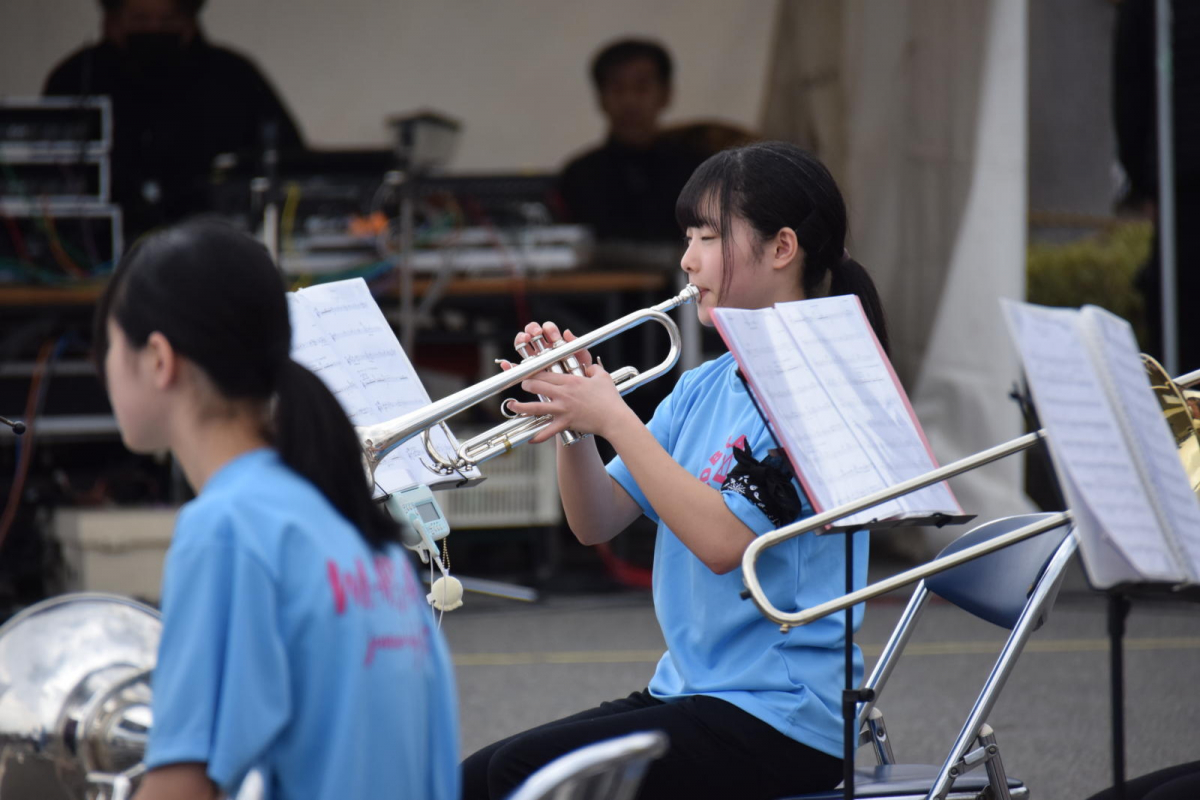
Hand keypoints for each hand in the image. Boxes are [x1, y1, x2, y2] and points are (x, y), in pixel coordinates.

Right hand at [497, 321, 592, 373]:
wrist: (579, 393)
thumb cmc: (581, 372)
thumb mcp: (582, 358)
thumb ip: (576, 344)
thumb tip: (567, 332)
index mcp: (555, 343)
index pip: (548, 330)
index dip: (547, 329)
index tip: (548, 332)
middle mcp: (543, 349)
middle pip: (532, 333)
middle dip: (532, 329)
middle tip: (535, 333)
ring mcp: (534, 360)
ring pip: (523, 346)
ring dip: (521, 340)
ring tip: (524, 340)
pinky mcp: (527, 373)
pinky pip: (516, 368)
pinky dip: (509, 365)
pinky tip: (507, 362)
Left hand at [507, 360, 632, 442]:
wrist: (614, 418)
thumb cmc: (610, 398)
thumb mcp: (602, 377)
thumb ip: (593, 368)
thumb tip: (589, 367)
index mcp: (570, 381)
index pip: (545, 373)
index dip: (533, 371)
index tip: (528, 372)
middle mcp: (563, 394)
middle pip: (536, 386)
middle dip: (526, 384)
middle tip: (523, 385)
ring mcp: (563, 409)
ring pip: (536, 407)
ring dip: (521, 407)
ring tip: (512, 406)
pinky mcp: (566, 423)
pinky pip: (548, 431)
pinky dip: (538, 436)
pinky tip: (530, 439)